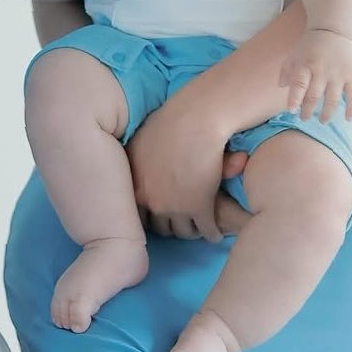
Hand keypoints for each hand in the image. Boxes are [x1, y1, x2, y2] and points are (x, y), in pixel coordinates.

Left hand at [126, 94, 243, 243]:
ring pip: (184, 232)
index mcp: (134, 184)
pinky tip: (216, 231)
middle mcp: (151, 200)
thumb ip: (140, 164)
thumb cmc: (169, 121)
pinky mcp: (200, 208)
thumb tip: (144, 176)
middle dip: (171, 225)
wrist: (194, 118)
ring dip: (192, 230)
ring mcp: (175, 207)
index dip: (151, 215)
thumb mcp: (140, 143)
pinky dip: (213, 233)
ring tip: (199, 227)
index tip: (161, 212)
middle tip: (181, 222)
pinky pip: (208, 231)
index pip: (138, 215)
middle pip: (160, 227)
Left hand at [280, 28, 351, 121]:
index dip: (294, 99)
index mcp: (305, 64)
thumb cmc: (313, 42)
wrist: (337, 29)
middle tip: (304, 119)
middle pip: (314, 96)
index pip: (299, 85)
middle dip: (308, 110)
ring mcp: (338, 75)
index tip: (292, 110)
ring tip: (322, 120)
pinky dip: (351, 109)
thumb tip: (281, 87)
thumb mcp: (296, 52)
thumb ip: (287, 69)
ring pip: (332, 100)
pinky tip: (348, 118)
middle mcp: (321, 71)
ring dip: (327, 113)